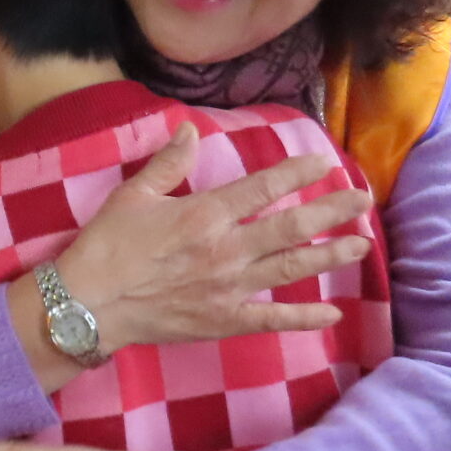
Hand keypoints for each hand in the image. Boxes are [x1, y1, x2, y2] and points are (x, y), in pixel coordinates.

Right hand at [34, 129, 371, 364]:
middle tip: (362, 199)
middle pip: (291, 226)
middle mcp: (226, 250)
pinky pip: (272, 319)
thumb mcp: (132, 195)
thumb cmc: (107, 247)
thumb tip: (191, 129)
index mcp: (206, 214)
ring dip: (329, 255)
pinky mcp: (223, 321)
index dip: (298, 172)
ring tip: (360, 244)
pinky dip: (304, 317)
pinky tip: (332, 313)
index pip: (264, 188)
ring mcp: (229, 288)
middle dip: (331, 211)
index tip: (325, 163)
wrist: (87, 304)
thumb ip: (168, 163)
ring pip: (290, 268)